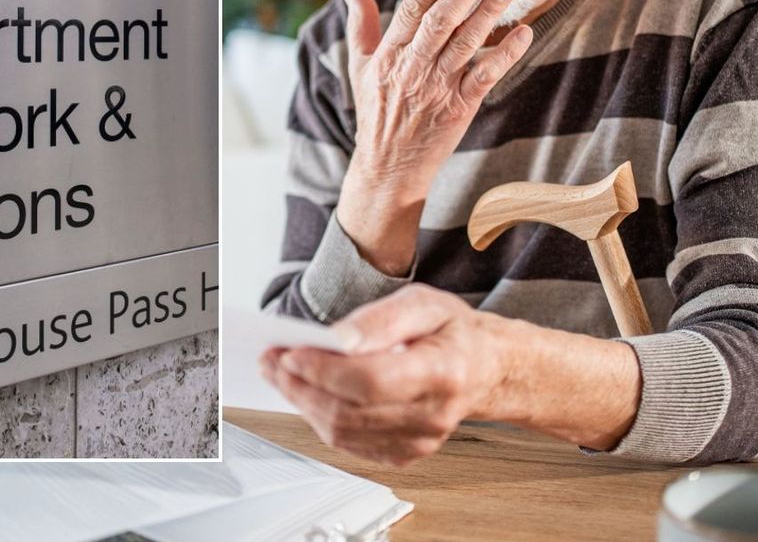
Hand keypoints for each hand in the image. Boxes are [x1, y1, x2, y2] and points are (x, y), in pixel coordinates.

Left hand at [261, 284, 504, 465]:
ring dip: (302, 402)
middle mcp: (433, 414)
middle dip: (300, 386)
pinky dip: (320, 418)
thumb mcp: (425, 303)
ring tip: (280, 373)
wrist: (485, 369)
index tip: (290, 352)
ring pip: (343, 432)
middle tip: (271, 360)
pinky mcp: (405, 453)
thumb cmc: (453, 333)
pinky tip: (308, 393)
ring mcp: (419, 440)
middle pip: (349, 412)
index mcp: (444, 372)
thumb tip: (338, 337)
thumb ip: (381, 318)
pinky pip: (349, 443)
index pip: (370, 382)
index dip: (323, 371)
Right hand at [336, 0, 532, 274]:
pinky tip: (524, 33)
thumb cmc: (376, 114)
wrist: (388, 168)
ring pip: (465, 44)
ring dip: (488, 13)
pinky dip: (506, 55)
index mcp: (388, 56)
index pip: (410, 11)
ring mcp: (436, 88)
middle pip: (440, 22)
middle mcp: (412, 69)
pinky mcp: (459, 108)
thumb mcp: (359, 69)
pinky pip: (485, 76)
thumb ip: (360, 27)